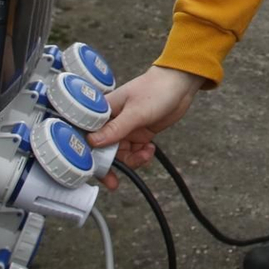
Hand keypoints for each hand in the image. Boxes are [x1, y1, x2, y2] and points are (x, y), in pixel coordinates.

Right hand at [88, 65, 205, 190]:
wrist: (180, 85)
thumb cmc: (156, 89)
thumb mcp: (136, 112)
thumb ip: (116, 128)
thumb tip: (92, 142)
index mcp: (103, 111)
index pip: (87, 136)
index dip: (87, 156)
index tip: (93, 171)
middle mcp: (111, 121)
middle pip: (102, 150)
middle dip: (110, 166)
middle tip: (113, 183)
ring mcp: (125, 128)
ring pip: (120, 154)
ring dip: (132, 159)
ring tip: (145, 154)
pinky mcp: (138, 133)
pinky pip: (134, 152)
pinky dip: (141, 155)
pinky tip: (150, 149)